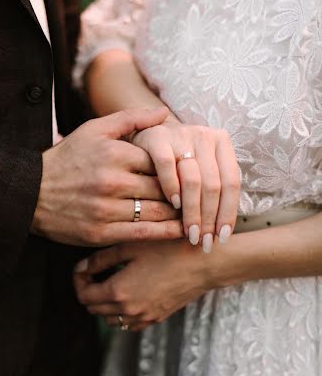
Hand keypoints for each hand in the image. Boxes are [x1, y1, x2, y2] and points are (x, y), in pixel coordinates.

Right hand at [31, 108, 183, 245]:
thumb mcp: (94, 130)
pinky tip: (180, 231)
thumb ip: (130, 119)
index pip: (159, 160)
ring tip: (197, 214)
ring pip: (155, 211)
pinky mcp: (100, 232)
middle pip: (161, 187)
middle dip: (184, 192)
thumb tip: (164, 113)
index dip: (178, 167)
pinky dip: (165, 233)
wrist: (30, 194)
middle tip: (204, 196)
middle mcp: (110, 180)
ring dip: (180, 214)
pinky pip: (142, 233)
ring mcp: (105, 208)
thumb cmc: (68, 159)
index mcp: (113, 153)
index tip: (194, 172)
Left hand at [74, 240, 211, 330]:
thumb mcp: (131, 246)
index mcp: (118, 292)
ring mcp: (143, 317)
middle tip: (94, 272)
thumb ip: (101, 258)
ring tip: (111, 281)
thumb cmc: (169, 248)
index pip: (83, 295)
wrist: (205, 263)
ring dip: (104, 303)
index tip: (82, 267)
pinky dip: (122, 312)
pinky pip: (129, 323)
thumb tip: (82, 267)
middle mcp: (128, 310)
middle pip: (93, 308)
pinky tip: (129, 293)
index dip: (78, 280)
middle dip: (88, 290)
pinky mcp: (156, 318)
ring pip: (110, 318)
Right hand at [132, 116, 240, 252]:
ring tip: (189, 232)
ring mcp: (181, 134)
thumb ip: (212, 188)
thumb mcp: (199, 167)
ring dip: (192, 211)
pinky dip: (171, 187)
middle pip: (213, 184)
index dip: (228, 212)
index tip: (222, 237)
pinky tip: (173, 205)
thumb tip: (221, 231)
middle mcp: (204, 134)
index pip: (231, 182)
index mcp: (221, 141)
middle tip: (203, 241)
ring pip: (193, 180)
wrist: (145, 134)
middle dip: (209, 218)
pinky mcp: (157, 138)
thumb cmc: (176, 159)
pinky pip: (167, 166)